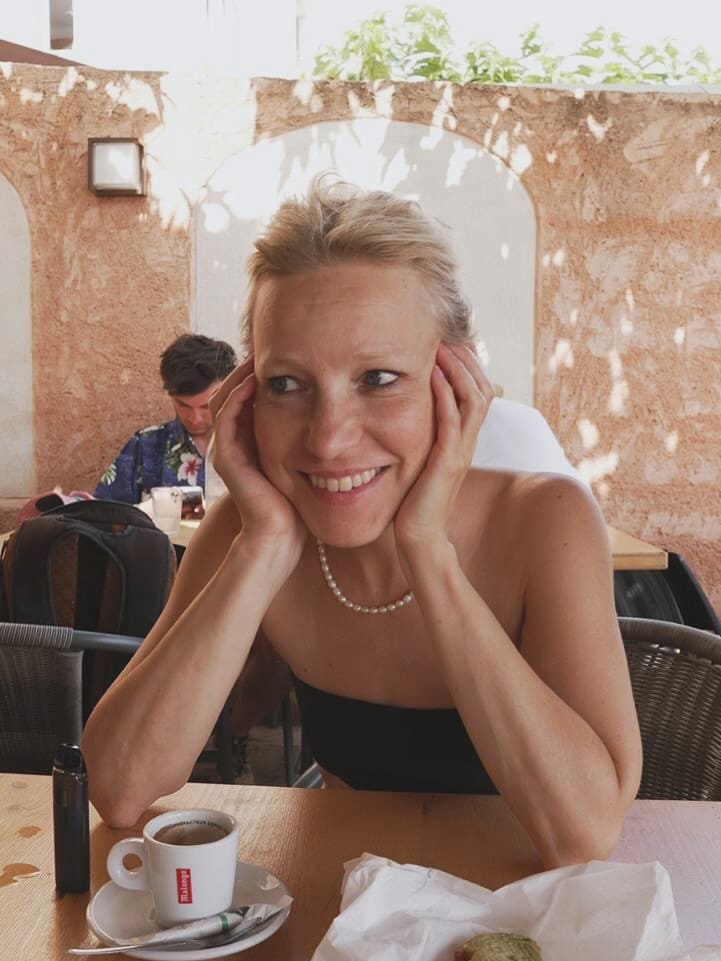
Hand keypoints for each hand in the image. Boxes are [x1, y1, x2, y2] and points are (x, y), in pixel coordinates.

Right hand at [210, 356, 306, 560]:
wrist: (282, 539)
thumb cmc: (300, 504)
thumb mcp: (307, 459)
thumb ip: (311, 435)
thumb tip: (339, 410)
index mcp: (249, 439)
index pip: (249, 393)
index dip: (265, 370)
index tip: (289, 351)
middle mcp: (233, 441)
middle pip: (233, 388)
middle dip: (252, 365)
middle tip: (270, 343)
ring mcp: (226, 449)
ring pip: (226, 397)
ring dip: (243, 373)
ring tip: (263, 353)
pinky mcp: (227, 459)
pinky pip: (227, 417)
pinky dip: (240, 395)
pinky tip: (259, 379)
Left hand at [394, 343, 492, 550]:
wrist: (418, 538)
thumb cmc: (414, 500)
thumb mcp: (422, 459)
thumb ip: (424, 435)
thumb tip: (410, 412)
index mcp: (463, 439)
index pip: (478, 390)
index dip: (467, 364)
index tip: (446, 340)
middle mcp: (468, 442)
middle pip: (483, 387)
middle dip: (465, 358)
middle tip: (445, 334)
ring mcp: (461, 451)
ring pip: (474, 398)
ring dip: (457, 368)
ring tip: (440, 345)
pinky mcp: (447, 463)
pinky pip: (452, 421)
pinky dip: (444, 394)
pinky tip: (429, 375)